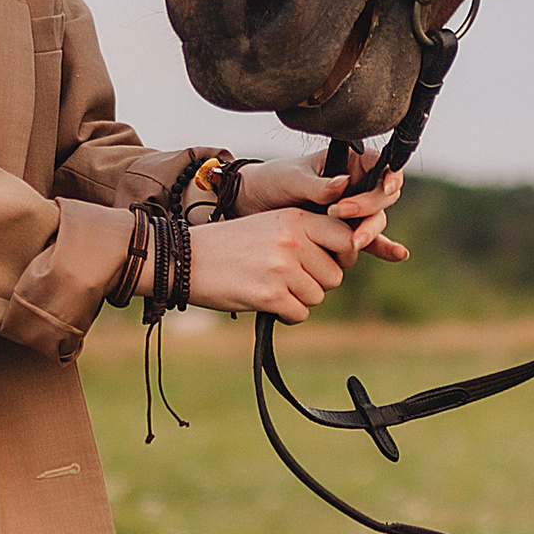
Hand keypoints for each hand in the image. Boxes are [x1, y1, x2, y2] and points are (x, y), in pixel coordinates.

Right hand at [189, 199, 378, 319]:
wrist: (187, 259)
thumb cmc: (230, 244)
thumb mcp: (271, 224)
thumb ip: (306, 234)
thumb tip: (345, 255)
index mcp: (295, 218)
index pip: (346, 238)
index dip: (344, 255)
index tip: (330, 262)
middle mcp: (293, 241)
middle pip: (335, 275)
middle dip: (317, 282)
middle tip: (291, 279)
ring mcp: (282, 268)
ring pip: (317, 296)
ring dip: (300, 299)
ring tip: (274, 287)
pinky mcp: (270, 295)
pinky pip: (299, 314)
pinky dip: (287, 314)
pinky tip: (269, 303)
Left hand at [230, 151, 410, 269]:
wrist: (253, 207)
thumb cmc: (273, 182)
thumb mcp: (291, 179)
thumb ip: (317, 184)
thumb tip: (343, 184)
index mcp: (348, 163)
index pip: (380, 165)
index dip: (389, 175)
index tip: (385, 187)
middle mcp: (356, 186)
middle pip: (381, 197)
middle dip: (368, 208)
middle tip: (341, 214)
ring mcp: (353, 211)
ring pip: (375, 220)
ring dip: (369, 231)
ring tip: (353, 242)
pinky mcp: (345, 233)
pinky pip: (369, 240)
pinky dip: (383, 248)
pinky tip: (397, 255)